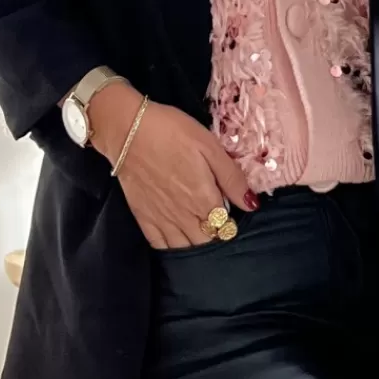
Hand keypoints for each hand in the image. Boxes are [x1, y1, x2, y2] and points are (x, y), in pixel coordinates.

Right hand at [89, 85, 256, 250]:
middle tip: (217, 223)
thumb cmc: (172, 132)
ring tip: (200, 233)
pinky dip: (172, 248)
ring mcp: (162, 219)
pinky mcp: (143, 217)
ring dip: (196, 244)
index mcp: (204, 199)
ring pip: (185, 247)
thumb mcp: (210, 146)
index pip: (226, 226)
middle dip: (216, 235)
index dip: (232, 222)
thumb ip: (232, 178)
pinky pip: (160, 245)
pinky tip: (178, 242)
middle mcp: (185, 216)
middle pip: (207, 240)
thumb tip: (252, 204)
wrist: (127, 130)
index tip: (232, 213)